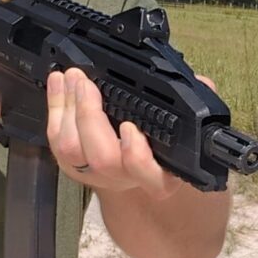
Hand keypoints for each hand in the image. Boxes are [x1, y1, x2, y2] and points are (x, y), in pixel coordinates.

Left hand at [46, 68, 216, 200]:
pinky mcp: (70, 165)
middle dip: (90, 117)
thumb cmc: (162, 142)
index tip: (130, 129)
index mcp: (161, 175)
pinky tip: (58, 84)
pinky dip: (55, 108)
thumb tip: (203, 85)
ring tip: (71, 78)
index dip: (136, 155)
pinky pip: (56, 141)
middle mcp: (126, 179)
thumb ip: (195, 106)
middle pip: (103, 159)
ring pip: (73, 151)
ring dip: (68, 109)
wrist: (137, 165)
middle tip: (86, 83)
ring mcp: (95, 174)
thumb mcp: (186, 126)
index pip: (151, 175)